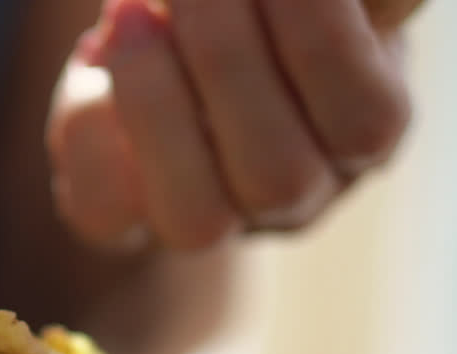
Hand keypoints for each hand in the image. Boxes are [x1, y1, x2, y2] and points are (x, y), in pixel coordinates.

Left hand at [47, 0, 418, 250]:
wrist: (169, 29)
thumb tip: (368, 4)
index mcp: (366, 128)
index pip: (365, 118)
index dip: (317, 26)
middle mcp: (298, 195)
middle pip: (281, 176)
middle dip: (225, 56)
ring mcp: (211, 224)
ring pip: (198, 217)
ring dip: (155, 99)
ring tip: (128, 10)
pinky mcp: (123, 228)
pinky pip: (102, 211)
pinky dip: (88, 128)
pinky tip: (92, 57)